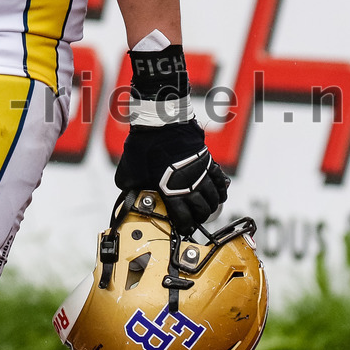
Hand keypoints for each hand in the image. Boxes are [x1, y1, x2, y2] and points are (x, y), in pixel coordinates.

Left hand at [114, 119, 228, 233]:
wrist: (159, 122)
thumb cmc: (143, 145)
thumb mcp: (130, 170)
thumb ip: (131, 186)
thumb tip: (127, 194)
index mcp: (170, 191)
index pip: (184, 219)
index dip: (185, 226)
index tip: (184, 227)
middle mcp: (189, 186)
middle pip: (203, 211)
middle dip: (199, 218)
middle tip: (194, 218)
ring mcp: (201, 174)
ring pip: (214, 199)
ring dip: (211, 206)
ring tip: (206, 207)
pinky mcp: (208, 162)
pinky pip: (221, 182)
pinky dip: (221, 191)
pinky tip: (217, 194)